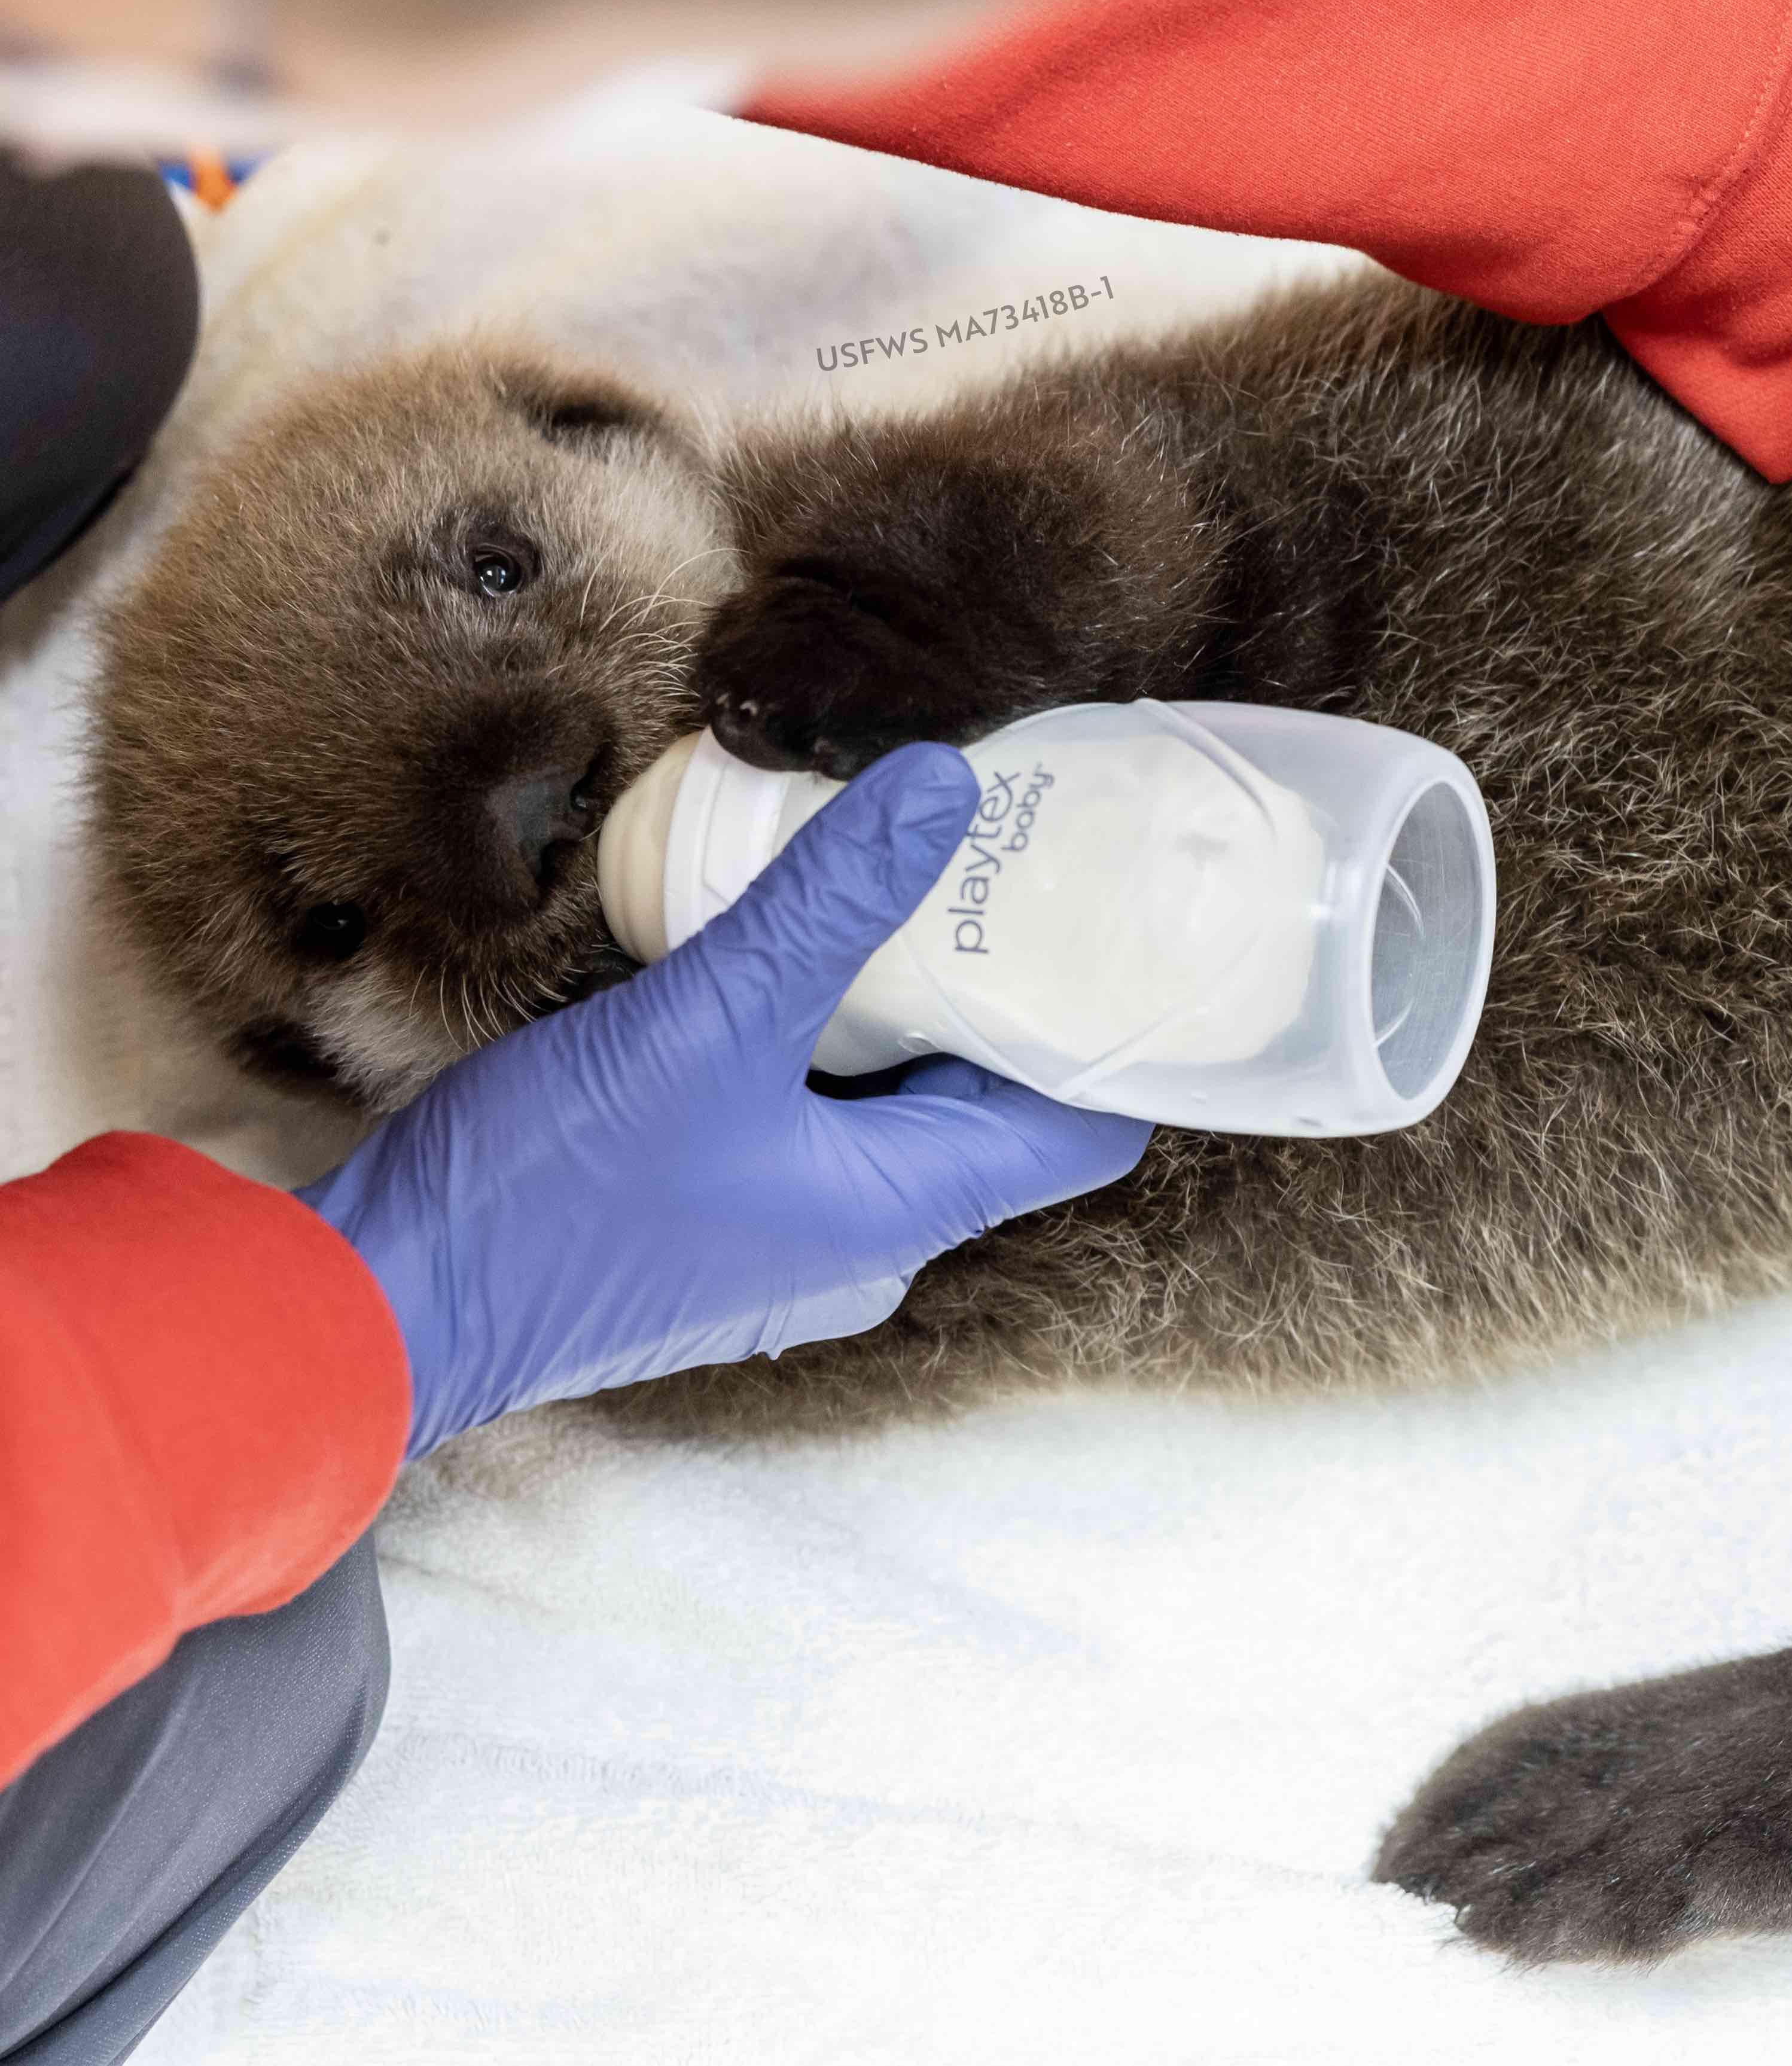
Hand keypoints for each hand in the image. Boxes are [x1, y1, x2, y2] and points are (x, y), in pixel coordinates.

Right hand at [299, 743, 1151, 1458]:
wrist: (382, 1310)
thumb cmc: (552, 1190)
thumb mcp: (704, 1021)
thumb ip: (828, 903)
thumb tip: (946, 784)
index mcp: (905, 1214)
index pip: (1082, 1126)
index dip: (1107, 1025)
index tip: (1098, 916)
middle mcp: (870, 1242)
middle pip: (989, 1106)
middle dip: (997, 993)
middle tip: (996, 866)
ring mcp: (791, 1238)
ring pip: (892, 1106)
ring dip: (901, 1008)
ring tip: (899, 885)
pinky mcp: (717, 1220)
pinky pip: (810, 1120)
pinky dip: (821, 1042)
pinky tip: (784, 955)